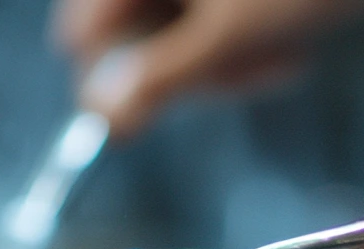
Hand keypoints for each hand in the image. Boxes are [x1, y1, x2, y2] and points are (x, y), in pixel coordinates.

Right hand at [52, 0, 363, 136]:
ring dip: (218, 57)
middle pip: (129, 30)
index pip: (81, 35)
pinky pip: (213, 13)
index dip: (112, 80)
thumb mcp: (226, 36)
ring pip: (176, 26)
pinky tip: (283, 35)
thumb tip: (104, 121)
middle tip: (230, 74)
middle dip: (180, 67)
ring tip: (270, 53)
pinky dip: (241, 32)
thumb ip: (157, 82)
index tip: (141, 114)